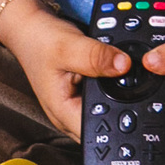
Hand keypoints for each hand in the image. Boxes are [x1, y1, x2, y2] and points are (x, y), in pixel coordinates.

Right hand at [0, 0, 129, 140]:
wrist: (30, 29)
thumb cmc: (39, 41)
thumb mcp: (68, 46)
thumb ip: (95, 57)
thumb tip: (124, 66)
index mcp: (63, 113)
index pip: (98, 135)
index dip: (120, 123)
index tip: (133, 101)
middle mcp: (70, 114)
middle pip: (107, 125)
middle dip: (124, 105)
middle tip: (125, 79)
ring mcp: (76, 105)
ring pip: (108, 110)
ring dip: (118, 94)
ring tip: (113, 71)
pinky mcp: (82, 94)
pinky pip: (104, 97)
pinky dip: (112, 84)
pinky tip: (110, 70)